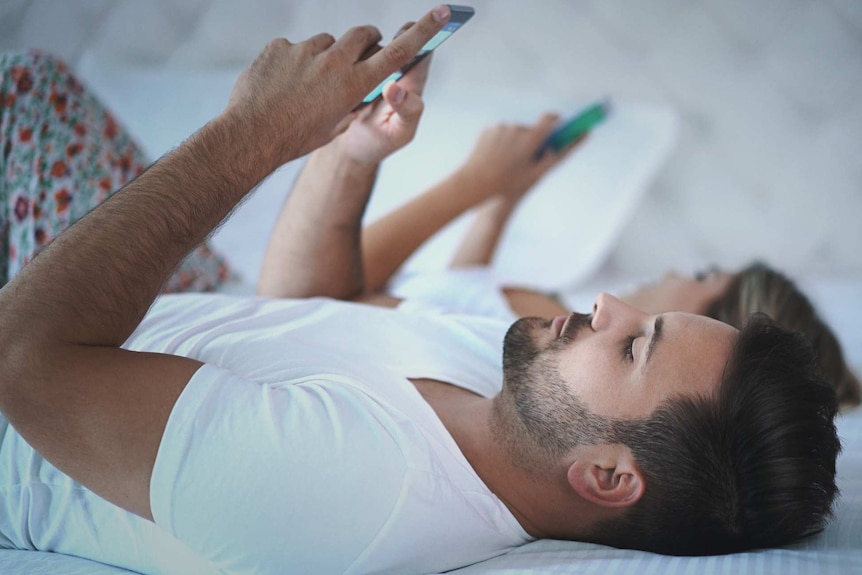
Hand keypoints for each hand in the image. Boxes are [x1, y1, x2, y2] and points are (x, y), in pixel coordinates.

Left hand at [224, 6, 449, 165]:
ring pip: (324, 44)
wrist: (251, 136)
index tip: (443, 12)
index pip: (397, 52)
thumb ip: (349, 100)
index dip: (423, 31)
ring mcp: (304, 51)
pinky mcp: (279, 47)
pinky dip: (291, 64)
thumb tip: (355, 85)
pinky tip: (280, 86)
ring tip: (305, 85)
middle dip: (366, 40)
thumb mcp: (334, 126)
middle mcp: (333, 61)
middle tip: (362, 50)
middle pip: (362, 34)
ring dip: (323, 58)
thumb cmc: (296, 138)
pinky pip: (293, 50)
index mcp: (354, 84)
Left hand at [458, 113, 582, 206]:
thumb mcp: (532, 176)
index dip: (555, 118)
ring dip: (515, 142)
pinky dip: (502, 142)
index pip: (549, 119)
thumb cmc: (506, 182)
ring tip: (507, 161)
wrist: (476, 180)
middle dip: (530, 140)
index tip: (559, 120)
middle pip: (530, 129)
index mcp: (530, 140)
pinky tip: (496, 157)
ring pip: (514, 132)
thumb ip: (547, 161)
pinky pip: (501, 133)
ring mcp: (502, 127)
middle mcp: (517, 129)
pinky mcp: (490, 129)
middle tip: (526, 156)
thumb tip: (553, 149)